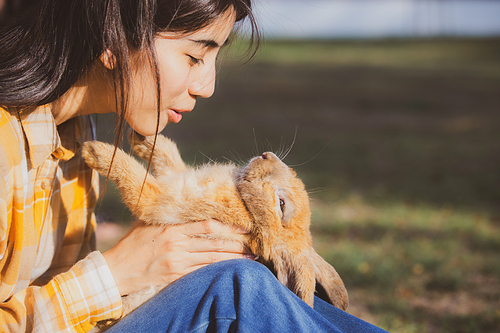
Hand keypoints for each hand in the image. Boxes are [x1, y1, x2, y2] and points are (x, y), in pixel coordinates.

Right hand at [102, 220, 252, 295]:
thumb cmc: (131, 244)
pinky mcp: (174, 277)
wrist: (115, 269)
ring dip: (232, 259)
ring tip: (249, 259)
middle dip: (236, 245)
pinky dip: (216, 271)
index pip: (207, 225)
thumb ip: (168, 217)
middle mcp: (177, 245)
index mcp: (172, 229)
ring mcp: (176, 262)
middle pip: (214, 244)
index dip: (228, 226)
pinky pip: (200, 273)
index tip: (244, 227)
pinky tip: (228, 270)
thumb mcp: (147, 223)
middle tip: (254, 246)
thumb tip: (184, 205)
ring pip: (211, 260)